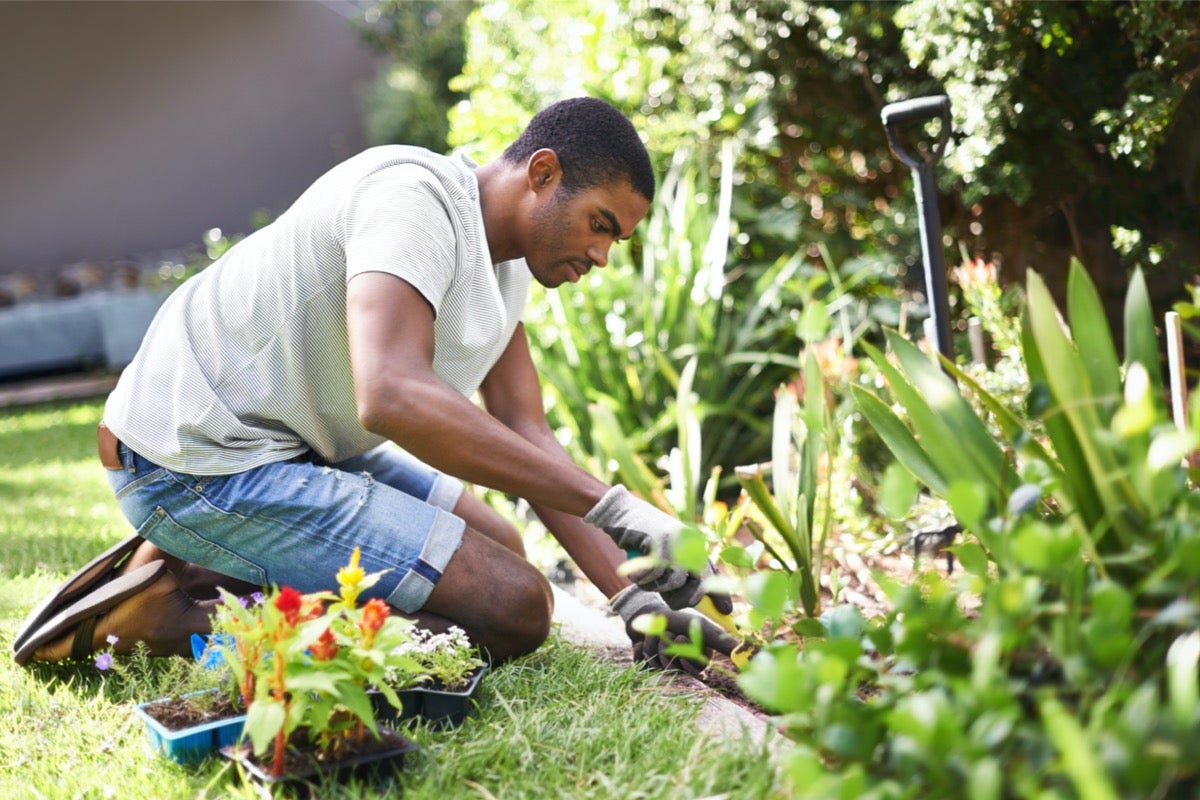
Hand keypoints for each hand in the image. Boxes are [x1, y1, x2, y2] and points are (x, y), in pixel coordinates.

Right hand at [585, 485, 717, 609]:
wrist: (621, 513)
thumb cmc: (642, 539)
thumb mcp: (666, 554)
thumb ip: (680, 573)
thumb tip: (697, 600)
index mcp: (693, 544)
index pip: (712, 573)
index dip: (720, 594)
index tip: (726, 611)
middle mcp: (689, 541)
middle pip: (699, 582)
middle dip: (686, 598)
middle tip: (671, 601)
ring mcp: (675, 540)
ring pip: (675, 581)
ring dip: (657, 586)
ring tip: (645, 578)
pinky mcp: (658, 541)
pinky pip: (655, 574)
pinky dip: (642, 578)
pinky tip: (635, 570)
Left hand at [610, 586, 737, 675]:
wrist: (651, 614)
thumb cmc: (681, 622)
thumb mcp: (705, 630)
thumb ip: (727, 643)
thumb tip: (759, 656)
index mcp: (696, 663)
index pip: (695, 670)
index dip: (687, 654)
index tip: (683, 637)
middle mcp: (680, 670)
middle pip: (672, 665)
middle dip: (668, 644)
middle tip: (669, 633)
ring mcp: (661, 670)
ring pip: (655, 663)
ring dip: (653, 641)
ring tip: (655, 634)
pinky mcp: (643, 668)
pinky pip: (640, 662)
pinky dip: (640, 646)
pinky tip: (642, 640)